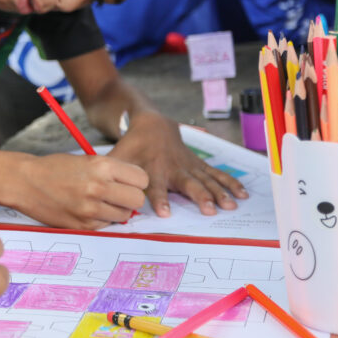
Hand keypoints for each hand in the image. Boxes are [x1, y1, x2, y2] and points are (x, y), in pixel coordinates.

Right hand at [9, 152, 147, 228]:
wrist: (25, 182)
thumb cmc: (55, 168)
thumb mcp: (87, 160)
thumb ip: (112, 172)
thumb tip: (136, 187)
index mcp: (102, 166)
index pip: (142, 179)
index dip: (136, 181)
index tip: (128, 181)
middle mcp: (98, 187)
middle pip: (137, 200)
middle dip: (131, 197)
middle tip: (118, 194)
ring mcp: (90, 209)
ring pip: (124, 215)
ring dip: (116, 210)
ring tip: (99, 201)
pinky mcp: (83, 225)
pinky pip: (106, 225)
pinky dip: (101, 218)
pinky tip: (86, 209)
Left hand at [109, 112, 247, 216]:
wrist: (152, 123)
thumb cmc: (132, 145)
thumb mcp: (118, 157)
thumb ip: (111, 174)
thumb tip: (94, 191)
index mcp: (153, 169)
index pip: (155, 187)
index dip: (159, 199)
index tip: (164, 213)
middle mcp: (173, 168)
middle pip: (187, 184)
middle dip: (199, 197)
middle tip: (208, 211)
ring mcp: (189, 165)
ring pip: (206, 179)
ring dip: (219, 193)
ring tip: (230, 206)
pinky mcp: (198, 164)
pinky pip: (216, 174)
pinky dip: (230, 183)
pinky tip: (243, 194)